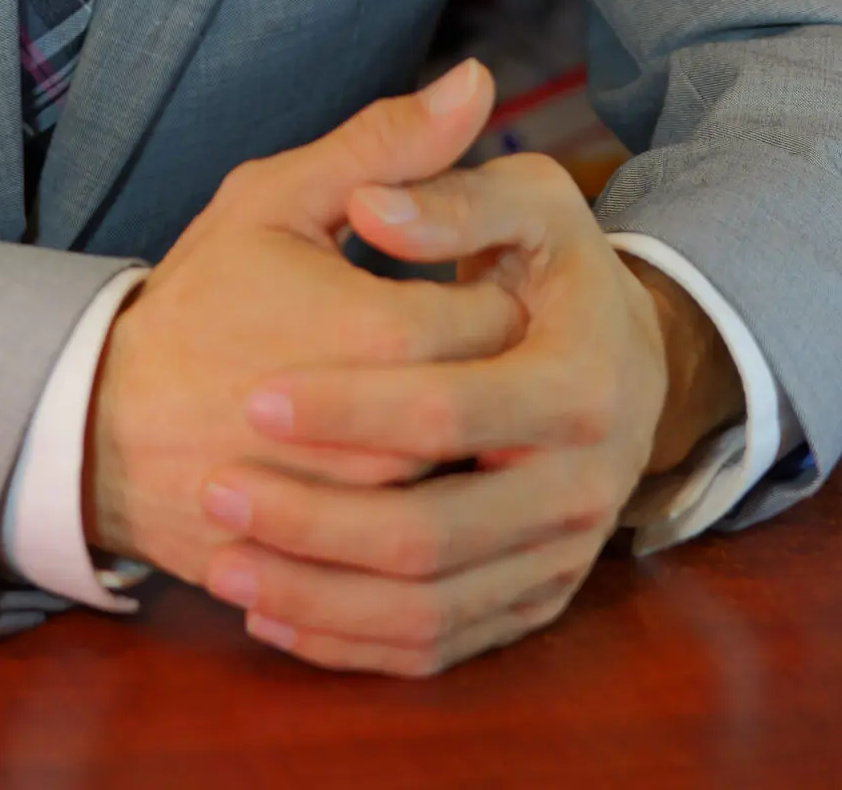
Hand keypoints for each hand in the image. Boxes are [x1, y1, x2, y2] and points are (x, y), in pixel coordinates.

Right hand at [85, 61, 523, 578]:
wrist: (103, 428)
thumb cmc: (197, 302)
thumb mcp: (274, 200)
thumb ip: (386, 145)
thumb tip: (478, 78)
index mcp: (381, 335)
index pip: (504, 313)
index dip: (489, 288)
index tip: (458, 277)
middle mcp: (386, 440)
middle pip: (498, 401)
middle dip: (488, 369)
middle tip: (448, 341)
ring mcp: (366, 520)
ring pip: (472, 478)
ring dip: (465, 442)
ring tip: (420, 400)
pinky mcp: (345, 574)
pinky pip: (428, 548)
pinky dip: (431, 508)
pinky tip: (395, 466)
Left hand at [197, 152, 741, 676]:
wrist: (624, 353)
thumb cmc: (552, 262)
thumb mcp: (522, 199)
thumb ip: (445, 193)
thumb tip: (374, 203)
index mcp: (579, 383)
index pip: (448, 411)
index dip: (348, 408)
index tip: (255, 395)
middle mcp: (583, 486)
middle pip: (431, 532)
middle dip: (313, 519)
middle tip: (217, 492)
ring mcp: (559, 554)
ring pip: (428, 608)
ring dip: (317, 595)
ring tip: (221, 562)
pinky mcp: (530, 599)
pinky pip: (438, 647)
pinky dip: (350, 642)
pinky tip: (269, 613)